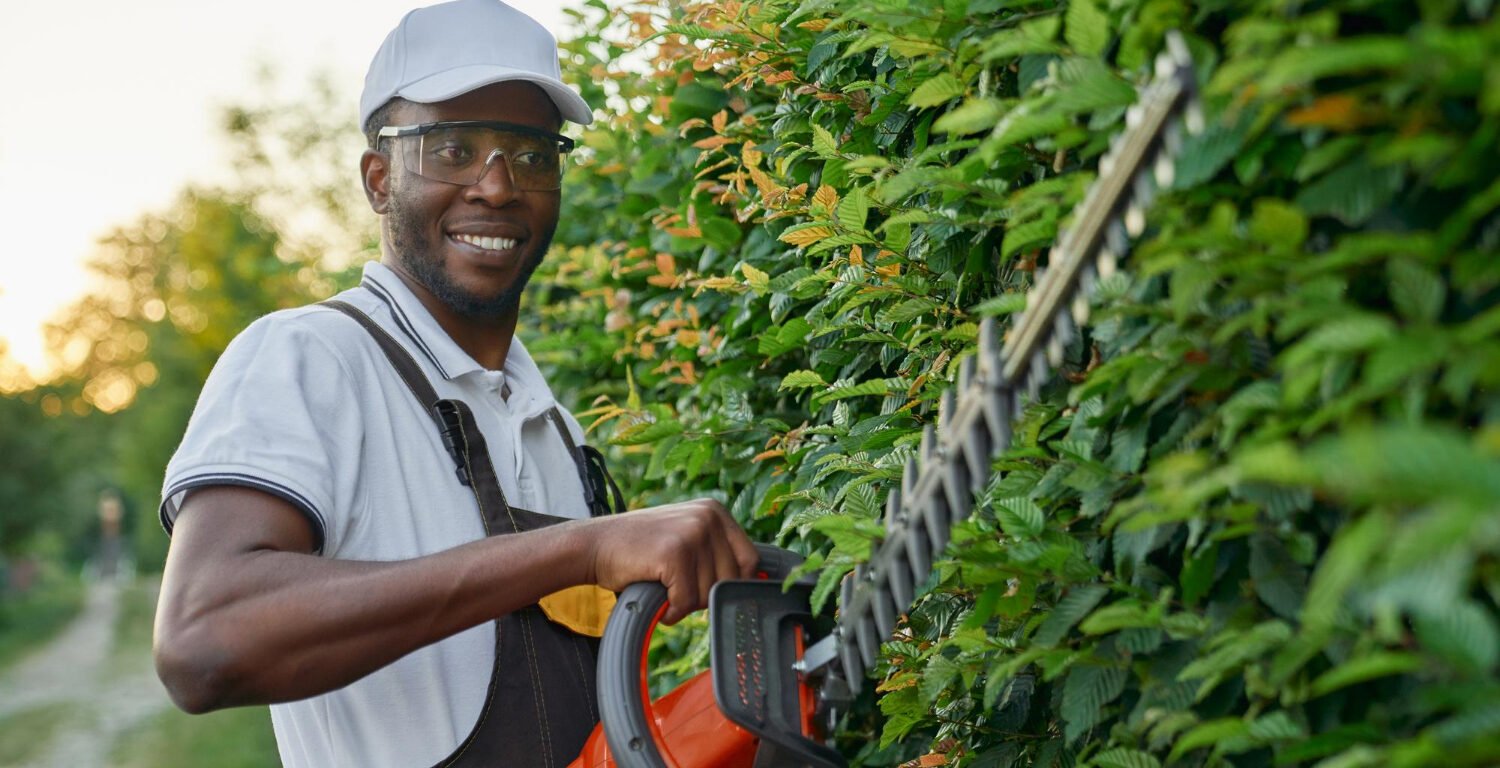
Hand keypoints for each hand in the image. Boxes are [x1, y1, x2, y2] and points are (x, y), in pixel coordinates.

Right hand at [580, 498, 758, 623]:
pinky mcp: (674, 552)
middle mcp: (708, 517)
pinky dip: (671, 610)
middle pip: (731, 580)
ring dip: (685, 603)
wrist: (594, 545)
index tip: (706, 588)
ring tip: (663, 587)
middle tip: (676, 587)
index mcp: (716, 511)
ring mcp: (692, 532)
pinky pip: (686, 601)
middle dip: (704, 595)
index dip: (730, 584)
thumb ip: (717, 552)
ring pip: (708, 594)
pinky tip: (657, 596)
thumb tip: (756, 581)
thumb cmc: (640, 550)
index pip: (750, 560)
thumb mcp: (686, 538)